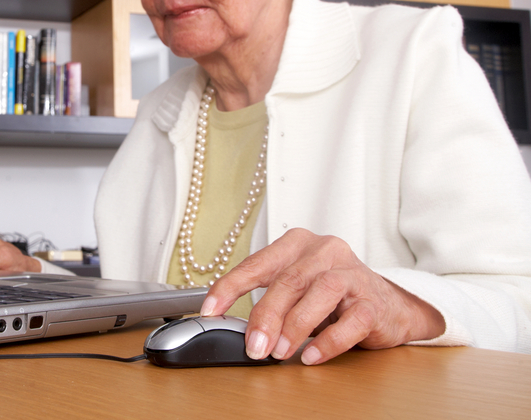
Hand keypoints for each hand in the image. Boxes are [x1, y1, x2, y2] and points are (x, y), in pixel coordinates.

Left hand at [199, 228, 445, 364]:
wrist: (390, 306)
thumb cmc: (333, 296)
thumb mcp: (296, 288)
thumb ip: (268, 297)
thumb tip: (232, 325)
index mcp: (297, 244)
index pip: (257, 263)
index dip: (230, 286)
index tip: (209, 310)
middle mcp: (325, 251)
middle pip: (288, 281)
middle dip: (266, 316)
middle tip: (253, 346)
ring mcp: (353, 274)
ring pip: (320, 293)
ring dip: (295, 326)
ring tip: (280, 352)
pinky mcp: (374, 302)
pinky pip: (351, 321)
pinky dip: (328, 341)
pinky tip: (312, 355)